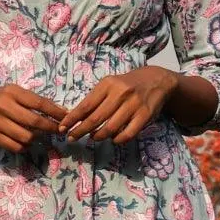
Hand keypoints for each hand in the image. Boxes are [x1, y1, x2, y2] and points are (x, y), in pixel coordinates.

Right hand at [0, 83, 67, 151]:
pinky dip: (25, 146)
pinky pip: (15, 146)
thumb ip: (34, 100)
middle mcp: (2, 106)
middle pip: (34, 122)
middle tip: (59, 131)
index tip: (67, 118)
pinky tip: (28, 142)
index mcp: (11, 92)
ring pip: (26, 137)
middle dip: (51, 128)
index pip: (39, 103)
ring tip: (41, 136)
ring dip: (38, 138)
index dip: (55, 112)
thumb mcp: (14, 92)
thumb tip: (60, 111)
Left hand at [58, 64, 178, 145]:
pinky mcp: (145, 115)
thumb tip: (76, 117)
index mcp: (108, 84)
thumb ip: (96, 99)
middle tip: (72, 138)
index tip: (62, 128)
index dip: (72, 119)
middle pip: (96, 118)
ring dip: (98, 136)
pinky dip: (118, 139)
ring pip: (111, 128)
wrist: (157, 80)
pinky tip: (113, 139)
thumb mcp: (111, 85)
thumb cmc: (127, 84)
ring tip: (93, 138)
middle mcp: (120, 93)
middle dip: (80, 131)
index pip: (86, 105)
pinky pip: (128, 134)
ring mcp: (134, 105)